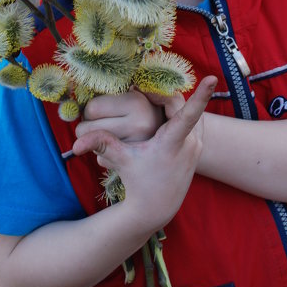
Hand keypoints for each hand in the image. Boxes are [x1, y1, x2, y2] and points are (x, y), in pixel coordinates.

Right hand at [72, 77, 216, 230]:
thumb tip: (75, 144)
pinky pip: (194, 121)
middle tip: (142, 91)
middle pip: (180, 104)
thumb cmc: (137, 182)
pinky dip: (182, 113)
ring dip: (173, 104)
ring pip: (189, 112)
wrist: (155, 208)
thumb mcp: (120, 161)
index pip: (189, 113)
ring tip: (152, 101)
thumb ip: (101, 145)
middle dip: (161, 95)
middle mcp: (190, 143)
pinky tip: (165, 114)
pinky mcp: (198, 149)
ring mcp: (197, 146)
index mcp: (173, 142)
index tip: (211, 78)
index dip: (200, 95)